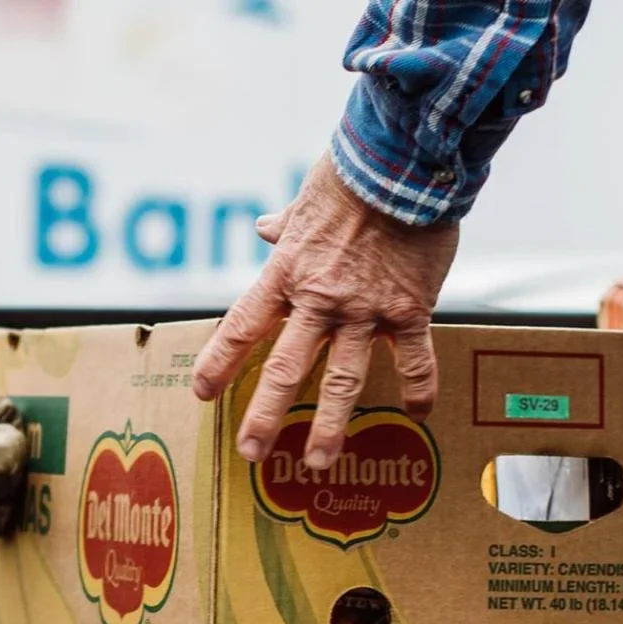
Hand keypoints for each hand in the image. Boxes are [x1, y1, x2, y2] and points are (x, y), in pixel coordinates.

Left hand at [192, 154, 458, 468]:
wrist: (402, 162)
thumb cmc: (351, 176)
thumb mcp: (305, 202)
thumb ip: (286, 227)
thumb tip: (266, 229)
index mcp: (287, 273)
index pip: (243, 325)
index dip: (219, 362)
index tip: (203, 393)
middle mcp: (319, 299)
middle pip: (284, 368)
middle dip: (265, 415)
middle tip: (252, 452)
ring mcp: (364, 310)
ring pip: (342, 380)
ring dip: (329, 425)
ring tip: (319, 461)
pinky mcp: (408, 309)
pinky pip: (413, 359)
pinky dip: (417, 388)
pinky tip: (418, 414)